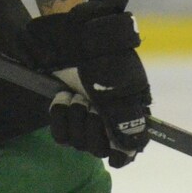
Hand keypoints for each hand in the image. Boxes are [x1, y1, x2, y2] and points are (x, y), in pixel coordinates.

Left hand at [25, 0, 151, 166]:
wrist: (76, 39)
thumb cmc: (105, 60)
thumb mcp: (122, 87)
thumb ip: (128, 120)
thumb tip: (131, 148)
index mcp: (129, 117)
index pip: (125, 152)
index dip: (119, 153)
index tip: (110, 142)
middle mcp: (107, 124)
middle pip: (98, 150)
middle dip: (92, 127)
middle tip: (91, 102)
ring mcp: (84, 121)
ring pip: (77, 143)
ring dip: (76, 117)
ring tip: (77, 94)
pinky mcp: (64, 116)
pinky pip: (60, 134)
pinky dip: (60, 115)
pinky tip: (64, 96)